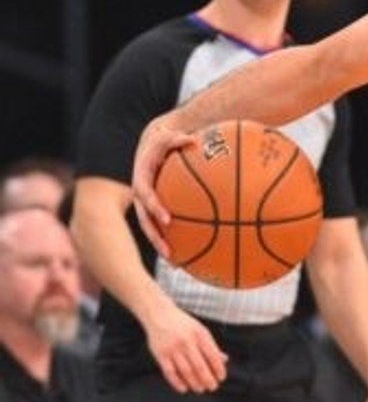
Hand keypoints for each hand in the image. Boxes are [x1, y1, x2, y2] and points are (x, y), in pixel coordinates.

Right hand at [130, 111, 200, 256]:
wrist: (150, 147)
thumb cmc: (162, 142)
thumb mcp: (165, 137)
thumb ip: (175, 138)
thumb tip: (193, 139)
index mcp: (142, 182)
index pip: (146, 197)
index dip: (155, 208)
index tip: (167, 220)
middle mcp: (141, 197)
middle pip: (145, 221)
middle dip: (156, 237)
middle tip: (169, 252)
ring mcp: (145, 205)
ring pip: (151, 229)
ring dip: (161, 245)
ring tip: (176, 264)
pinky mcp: (153, 210)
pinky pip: (161, 226)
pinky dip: (172, 238)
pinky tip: (187, 254)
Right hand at [146, 298, 227, 392]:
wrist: (159, 314)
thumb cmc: (183, 324)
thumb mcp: (200, 330)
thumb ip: (211, 346)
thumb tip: (224, 360)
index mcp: (200, 335)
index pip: (213, 355)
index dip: (218, 369)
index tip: (221, 378)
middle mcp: (187, 342)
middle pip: (199, 366)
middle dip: (207, 379)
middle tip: (212, 387)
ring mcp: (173, 349)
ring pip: (185, 371)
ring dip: (194, 383)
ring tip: (200, 389)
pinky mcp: (160, 354)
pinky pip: (170, 372)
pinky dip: (177, 382)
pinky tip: (184, 388)